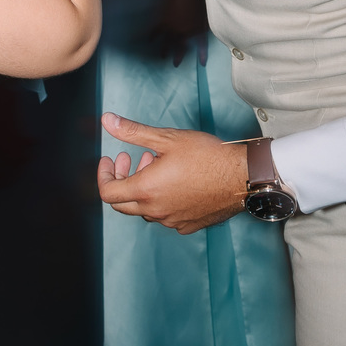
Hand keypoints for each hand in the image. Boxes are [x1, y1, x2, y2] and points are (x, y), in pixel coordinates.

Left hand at [96, 114, 245, 234]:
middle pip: (123, 203)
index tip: (110, 159)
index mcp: (146, 190)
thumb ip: (132, 132)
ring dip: (144, 187)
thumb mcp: (166, 138)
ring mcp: (172, 221)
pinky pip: (166, 216)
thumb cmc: (206, 155)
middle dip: (123, 178)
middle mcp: (156, 211)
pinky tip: (175, 183)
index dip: (104, 174)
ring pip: (145, 209)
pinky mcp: (188, 225)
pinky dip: (162, 200)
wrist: (241, 176)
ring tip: (160, 164)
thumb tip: (107, 121)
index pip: (108, 192)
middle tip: (136, 158)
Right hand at [149, 0, 208, 66]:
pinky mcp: (162, 21)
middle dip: (178, 57)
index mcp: (195, 30)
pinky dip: (152, 36)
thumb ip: (204, 26)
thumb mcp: (205, 14)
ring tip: (163, 56)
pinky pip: (155, 31)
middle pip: (179, 48)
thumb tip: (205, 33)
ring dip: (164, 50)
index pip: (201, 46)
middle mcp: (182, 32)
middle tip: (176, 64)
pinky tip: (149, 41)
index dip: (203, 55)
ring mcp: (170, 27)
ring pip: (166, 42)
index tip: (203, 63)